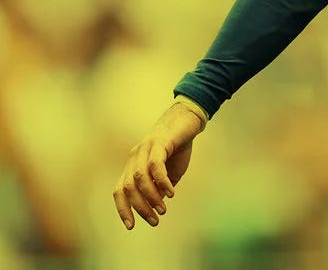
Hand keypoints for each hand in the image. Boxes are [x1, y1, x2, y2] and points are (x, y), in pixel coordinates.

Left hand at [113, 101, 203, 229]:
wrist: (187, 120)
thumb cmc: (178, 147)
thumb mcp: (169, 172)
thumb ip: (161, 187)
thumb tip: (156, 205)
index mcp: (132, 166)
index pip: (119, 191)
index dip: (123, 209)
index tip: (131, 226)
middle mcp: (133, 158)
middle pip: (128, 188)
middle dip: (140, 207)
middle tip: (155, 220)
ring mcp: (144, 149)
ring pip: (139, 179)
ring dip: (150, 197)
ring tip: (163, 209)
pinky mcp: (158, 142)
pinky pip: (155, 166)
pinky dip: (161, 182)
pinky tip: (171, 193)